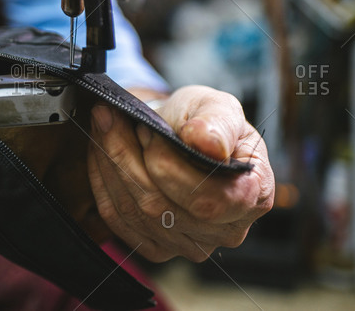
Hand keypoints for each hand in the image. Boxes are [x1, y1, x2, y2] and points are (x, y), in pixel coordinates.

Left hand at [87, 85, 274, 261]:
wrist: (181, 132)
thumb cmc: (204, 120)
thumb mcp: (217, 106)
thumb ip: (217, 122)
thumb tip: (208, 144)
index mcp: (255, 194)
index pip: (207, 200)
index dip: (169, 166)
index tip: (147, 129)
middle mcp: (227, 230)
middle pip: (162, 208)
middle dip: (127, 156)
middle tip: (111, 117)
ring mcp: (192, 245)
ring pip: (135, 213)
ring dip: (109, 163)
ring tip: (103, 125)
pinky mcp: (158, 248)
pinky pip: (118, 220)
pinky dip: (102, 181)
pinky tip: (100, 151)